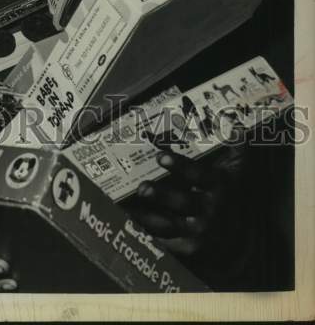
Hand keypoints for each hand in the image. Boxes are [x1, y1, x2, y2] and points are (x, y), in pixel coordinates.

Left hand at [124, 143, 246, 260]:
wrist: (243, 237)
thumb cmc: (233, 195)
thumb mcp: (238, 170)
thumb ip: (235, 147)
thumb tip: (236, 125)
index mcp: (218, 185)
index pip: (197, 174)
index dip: (179, 166)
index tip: (160, 157)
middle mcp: (209, 209)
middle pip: (182, 201)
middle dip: (160, 195)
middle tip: (141, 188)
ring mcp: (199, 231)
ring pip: (169, 223)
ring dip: (148, 217)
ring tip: (129, 208)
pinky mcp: (190, 248)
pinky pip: (167, 243)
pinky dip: (150, 236)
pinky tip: (132, 226)